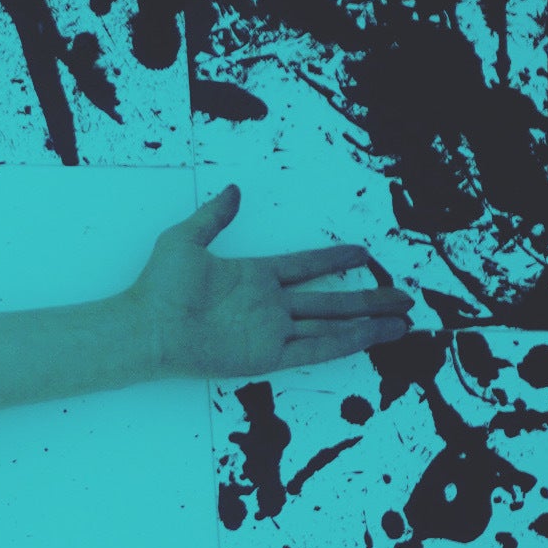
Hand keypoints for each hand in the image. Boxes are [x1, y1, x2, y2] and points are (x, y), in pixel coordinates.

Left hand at [123, 184, 415, 380]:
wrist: (145, 327)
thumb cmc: (157, 287)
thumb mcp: (185, 240)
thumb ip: (214, 217)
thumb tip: (233, 191)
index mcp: (254, 277)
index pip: (305, 266)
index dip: (334, 260)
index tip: (362, 253)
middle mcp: (268, 305)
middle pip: (330, 301)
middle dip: (368, 299)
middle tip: (402, 296)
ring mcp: (270, 331)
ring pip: (330, 326)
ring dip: (366, 324)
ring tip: (401, 322)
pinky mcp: (266, 356)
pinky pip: (314, 349)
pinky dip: (344, 343)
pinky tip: (370, 336)